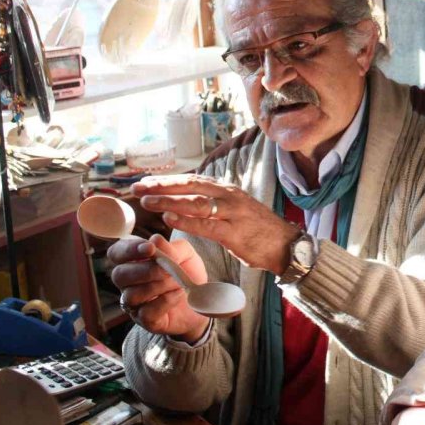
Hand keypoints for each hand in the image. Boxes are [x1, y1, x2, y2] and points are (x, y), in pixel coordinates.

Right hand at [107, 234, 209, 341]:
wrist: (203, 300)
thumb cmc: (188, 273)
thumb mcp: (185, 254)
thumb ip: (171, 247)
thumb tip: (154, 242)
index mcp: (134, 261)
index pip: (116, 253)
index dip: (128, 250)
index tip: (149, 248)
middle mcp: (128, 283)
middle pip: (119, 275)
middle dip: (146, 270)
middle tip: (168, 270)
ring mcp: (134, 304)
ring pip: (131, 295)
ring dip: (158, 286)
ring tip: (178, 282)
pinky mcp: (145, 321)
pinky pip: (145, 312)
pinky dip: (165, 301)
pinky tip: (179, 294)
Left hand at [131, 174, 301, 274]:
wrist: (286, 245)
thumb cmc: (257, 230)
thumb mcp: (234, 210)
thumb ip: (213, 204)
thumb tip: (185, 201)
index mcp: (227, 190)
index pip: (192, 179)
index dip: (167, 180)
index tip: (145, 181)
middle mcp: (229, 196)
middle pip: (190, 186)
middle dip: (162, 186)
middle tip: (138, 188)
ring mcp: (233, 213)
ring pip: (195, 202)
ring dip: (169, 201)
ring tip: (148, 202)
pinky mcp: (235, 233)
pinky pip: (207, 225)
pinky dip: (186, 221)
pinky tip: (169, 220)